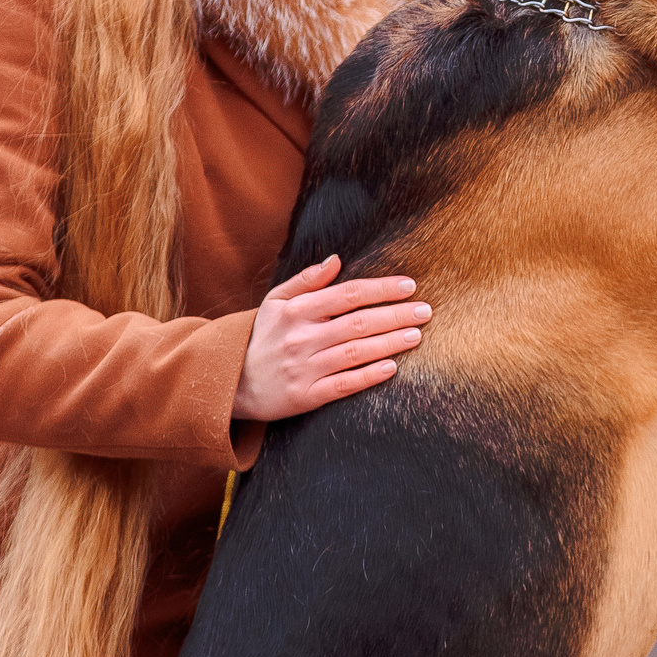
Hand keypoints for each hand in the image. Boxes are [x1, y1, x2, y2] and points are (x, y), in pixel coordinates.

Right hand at [231, 255, 430, 420]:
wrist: (232, 381)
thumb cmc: (262, 336)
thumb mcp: (275, 302)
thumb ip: (306, 280)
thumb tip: (336, 260)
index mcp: (296, 311)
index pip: (348, 294)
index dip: (381, 289)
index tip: (409, 286)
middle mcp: (301, 338)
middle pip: (358, 323)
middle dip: (395, 315)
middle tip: (425, 311)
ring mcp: (304, 368)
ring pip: (355, 353)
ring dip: (390, 343)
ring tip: (416, 335)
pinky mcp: (305, 396)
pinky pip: (344, 385)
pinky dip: (369, 376)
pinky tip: (392, 367)